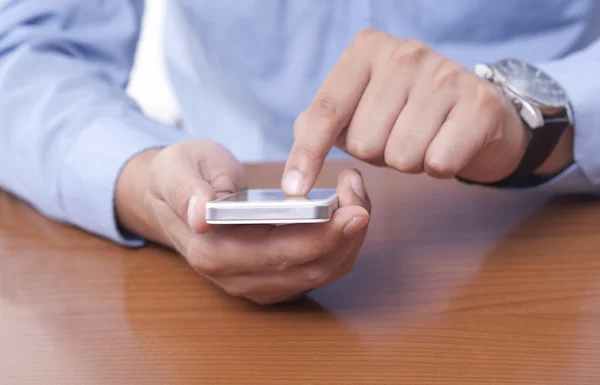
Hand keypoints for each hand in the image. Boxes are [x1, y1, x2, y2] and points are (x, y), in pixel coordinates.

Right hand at [116, 139, 369, 304]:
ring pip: (320, 272)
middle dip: (346, 233)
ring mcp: (258, 283)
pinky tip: (346, 209)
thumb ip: (186, 190)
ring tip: (357, 194)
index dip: (322, 235)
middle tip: (362, 193)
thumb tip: (201, 215)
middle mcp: (238, 278)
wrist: (176, 197)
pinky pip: (318, 268)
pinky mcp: (274, 278)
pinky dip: (340, 243)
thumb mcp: (174, 170)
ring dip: (348, 238)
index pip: (278, 254)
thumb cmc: (179, 177)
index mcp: (213, 254)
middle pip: (309, 268)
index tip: (352, 209)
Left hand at [282, 28, 529, 194]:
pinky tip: (448, 144)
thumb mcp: (359, 108)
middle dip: (376, 153)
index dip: (307, 154)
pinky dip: (439, 167)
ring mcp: (444, 75)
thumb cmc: (407, 112)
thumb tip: (296, 165)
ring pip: (400, 156)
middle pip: (363, 142)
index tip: (294, 190)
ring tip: (423, 139)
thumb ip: (321, 124)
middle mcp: (404, 54)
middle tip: (397, 135)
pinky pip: (438, 163)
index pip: (327, 110)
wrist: (477, 112)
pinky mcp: (479, 104)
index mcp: (366, 50)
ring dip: (408, 162)